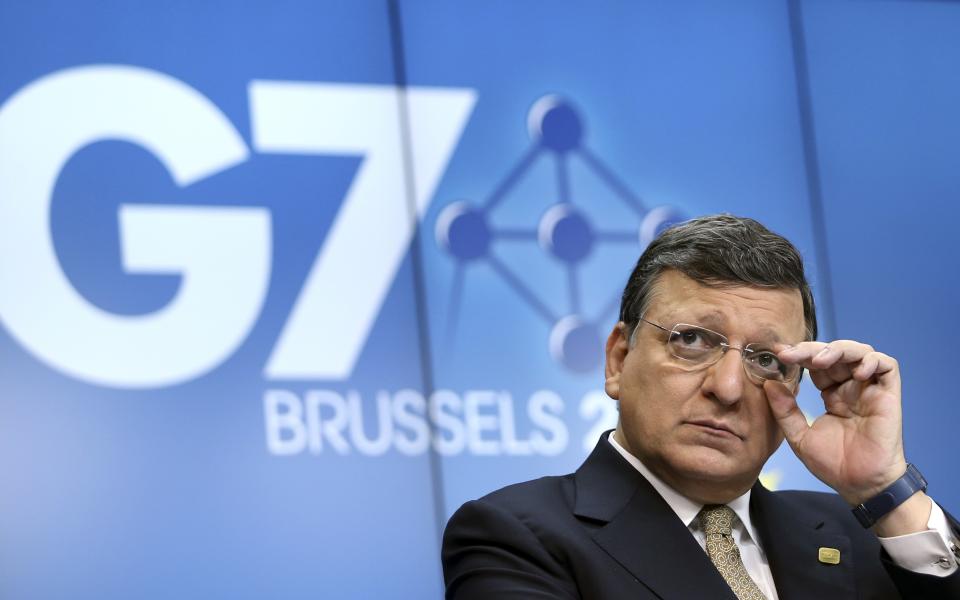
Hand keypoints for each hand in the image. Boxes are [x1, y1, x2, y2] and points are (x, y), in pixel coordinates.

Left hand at [763, 340, 906, 505]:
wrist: (860, 486)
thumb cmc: (833, 464)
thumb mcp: (799, 436)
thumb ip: (785, 411)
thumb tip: (769, 383)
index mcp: (831, 394)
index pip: (816, 364)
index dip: (799, 356)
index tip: (778, 354)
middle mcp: (851, 388)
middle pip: (834, 353)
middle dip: (812, 349)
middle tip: (792, 354)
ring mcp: (870, 390)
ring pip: (860, 352)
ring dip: (839, 349)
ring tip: (819, 360)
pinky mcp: (888, 395)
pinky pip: (887, 366)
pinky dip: (871, 361)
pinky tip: (855, 373)